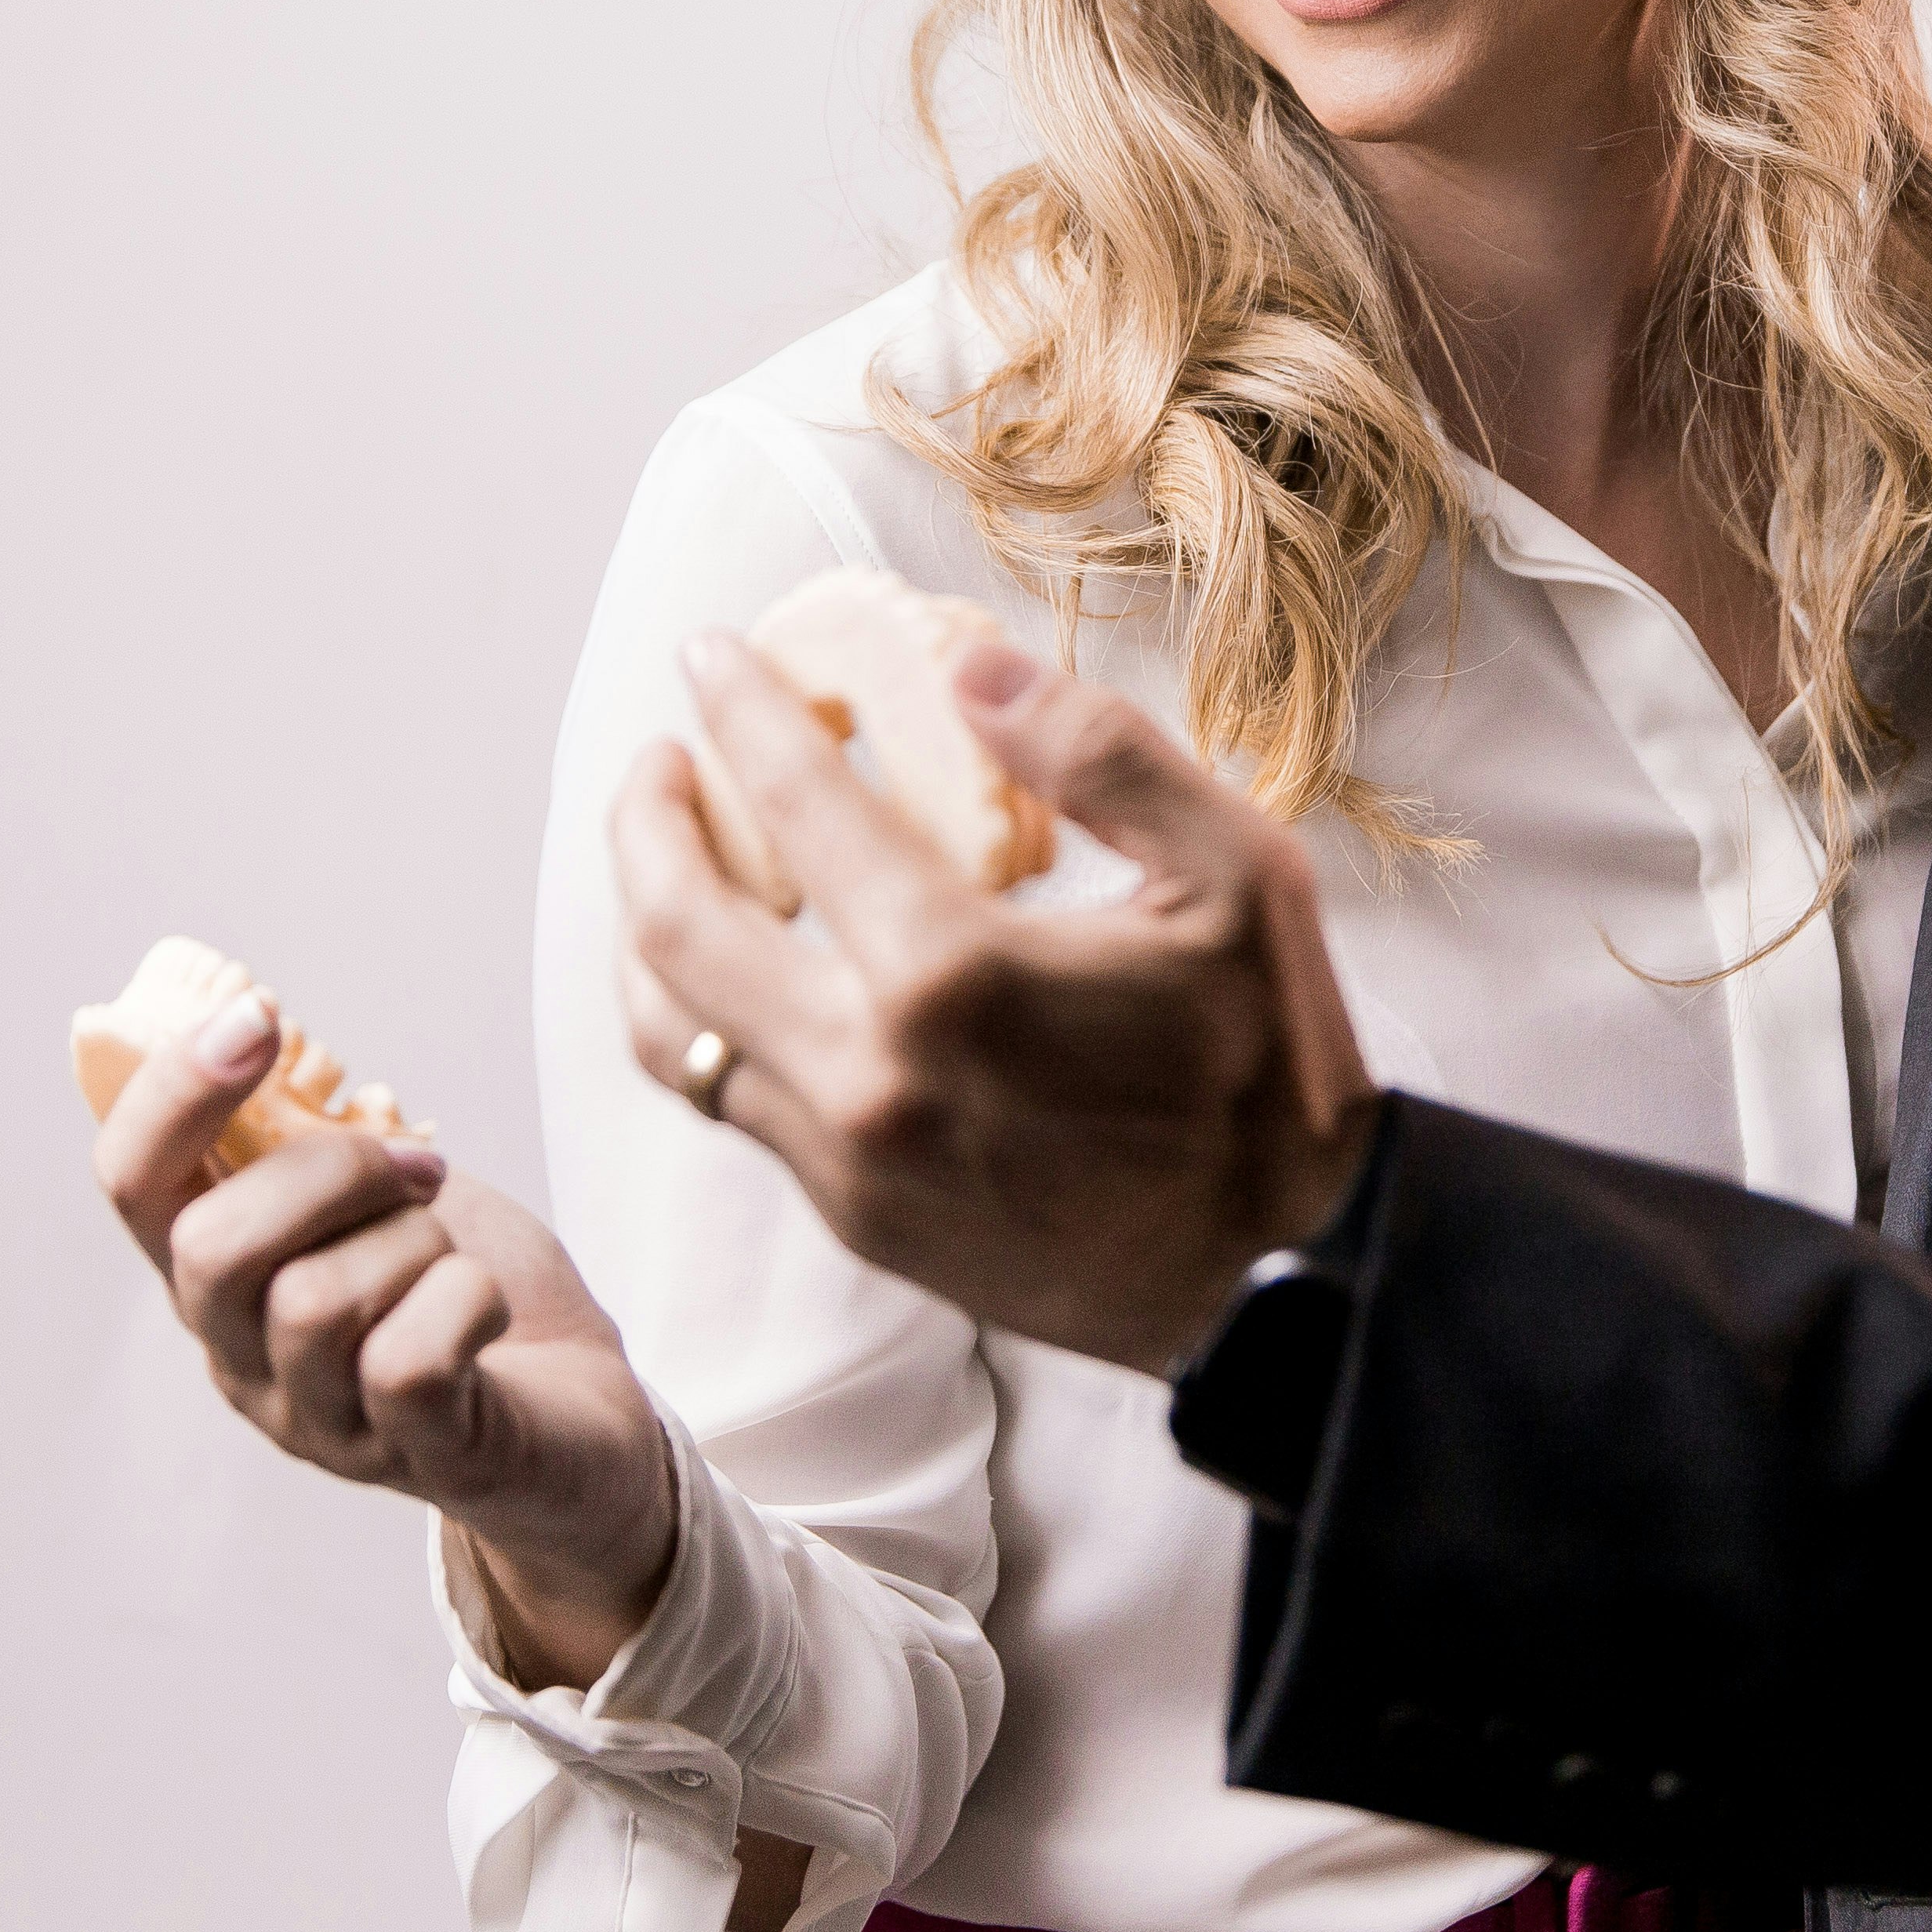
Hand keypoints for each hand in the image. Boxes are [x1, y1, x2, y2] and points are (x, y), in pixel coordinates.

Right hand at [94, 996, 676, 1685]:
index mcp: (220, 1281)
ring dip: (411, 1242)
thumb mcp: (373, 1199)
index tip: (256, 1014)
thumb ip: (309, 1142)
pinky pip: (408, 1361)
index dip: (172, 1091)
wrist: (580, 1421)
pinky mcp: (416, 1456)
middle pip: (212, 1249)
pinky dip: (463, 1302)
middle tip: (418, 1168)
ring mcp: (322, 1423)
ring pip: (313, 1301)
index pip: (132, 1183)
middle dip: (331, 1172)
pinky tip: (484, 1306)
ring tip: (451, 1255)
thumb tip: (258, 1028)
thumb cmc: (464, 1294)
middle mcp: (244, 1361)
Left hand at [610, 637, 1381, 1374]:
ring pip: (675, 1035)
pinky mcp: (856, 1219)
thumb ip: (1100, 753)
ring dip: (650, 931)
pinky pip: (736, 1103)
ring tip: (676, 861)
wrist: (1285, 1273)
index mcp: (956, 978)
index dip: (741, 714)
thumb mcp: (1235, 874)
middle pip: (675, 929)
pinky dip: (709, 1018)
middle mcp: (871, 1077)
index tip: (711, 657)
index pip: (796, 808)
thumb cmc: (1270, 1067)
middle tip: (664, 757)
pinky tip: (751, 968)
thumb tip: (970, 669)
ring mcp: (849, 1162)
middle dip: (647, 822)